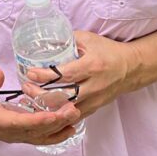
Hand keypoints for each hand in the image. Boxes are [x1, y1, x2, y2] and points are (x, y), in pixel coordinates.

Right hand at [0, 68, 81, 145]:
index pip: (19, 124)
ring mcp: (15, 136)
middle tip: (72, 110)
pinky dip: (56, 134)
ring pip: (40, 136)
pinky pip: (40, 137)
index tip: (53, 116)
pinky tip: (70, 127)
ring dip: (59, 128)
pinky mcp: (21, 134)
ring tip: (76, 116)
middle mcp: (7, 133)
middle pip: (34, 132)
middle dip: (55, 122)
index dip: (37, 121)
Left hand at [21, 31, 139, 117]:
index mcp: (92, 66)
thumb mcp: (89, 39)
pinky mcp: (94, 109)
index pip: (64, 75)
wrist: (130, 68)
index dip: (45, 76)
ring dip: (46, 107)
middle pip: (63, 97)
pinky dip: (58, 114)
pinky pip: (72, 116)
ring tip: (31, 99)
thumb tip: (46, 41)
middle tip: (26, 88)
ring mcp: (95, 100)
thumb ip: (68, 40)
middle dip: (40, 94)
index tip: (30, 74)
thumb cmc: (108, 51)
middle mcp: (94, 86)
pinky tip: (45, 109)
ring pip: (66, 110)